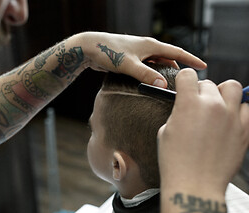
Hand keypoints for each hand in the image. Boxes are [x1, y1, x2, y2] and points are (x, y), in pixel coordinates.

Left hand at [72, 32, 206, 87]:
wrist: (89, 48)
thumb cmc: (108, 52)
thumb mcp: (128, 65)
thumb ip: (145, 75)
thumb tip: (163, 85)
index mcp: (150, 45)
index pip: (177, 52)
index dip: (191, 59)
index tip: (204, 66)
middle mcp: (146, 47)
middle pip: (168, 58)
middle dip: (178, 68)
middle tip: (185, 81)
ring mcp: (138, 53)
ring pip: (156, 63)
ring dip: (163, 72)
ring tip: (170, 85)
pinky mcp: (130, 59)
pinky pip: (146, 67)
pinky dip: (151, 74)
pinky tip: (151, 83)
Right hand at [157, 69, 248, 194]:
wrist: (195, 184)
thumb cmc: (175, 161)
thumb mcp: (166, 131)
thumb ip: (178, 113)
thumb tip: (186, 107)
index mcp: (189, 104)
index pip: (188, 75)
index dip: (183, 81)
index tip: (183, 87)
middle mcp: (213, 106)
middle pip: (209, 83)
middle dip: (201, 91)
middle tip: (197, 106)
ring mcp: (231, 117)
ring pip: (233, 88)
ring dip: (223, 94)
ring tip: (217, 106)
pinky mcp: (244, 130)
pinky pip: (248, 108)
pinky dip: (239, 109)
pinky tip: (230, 119)